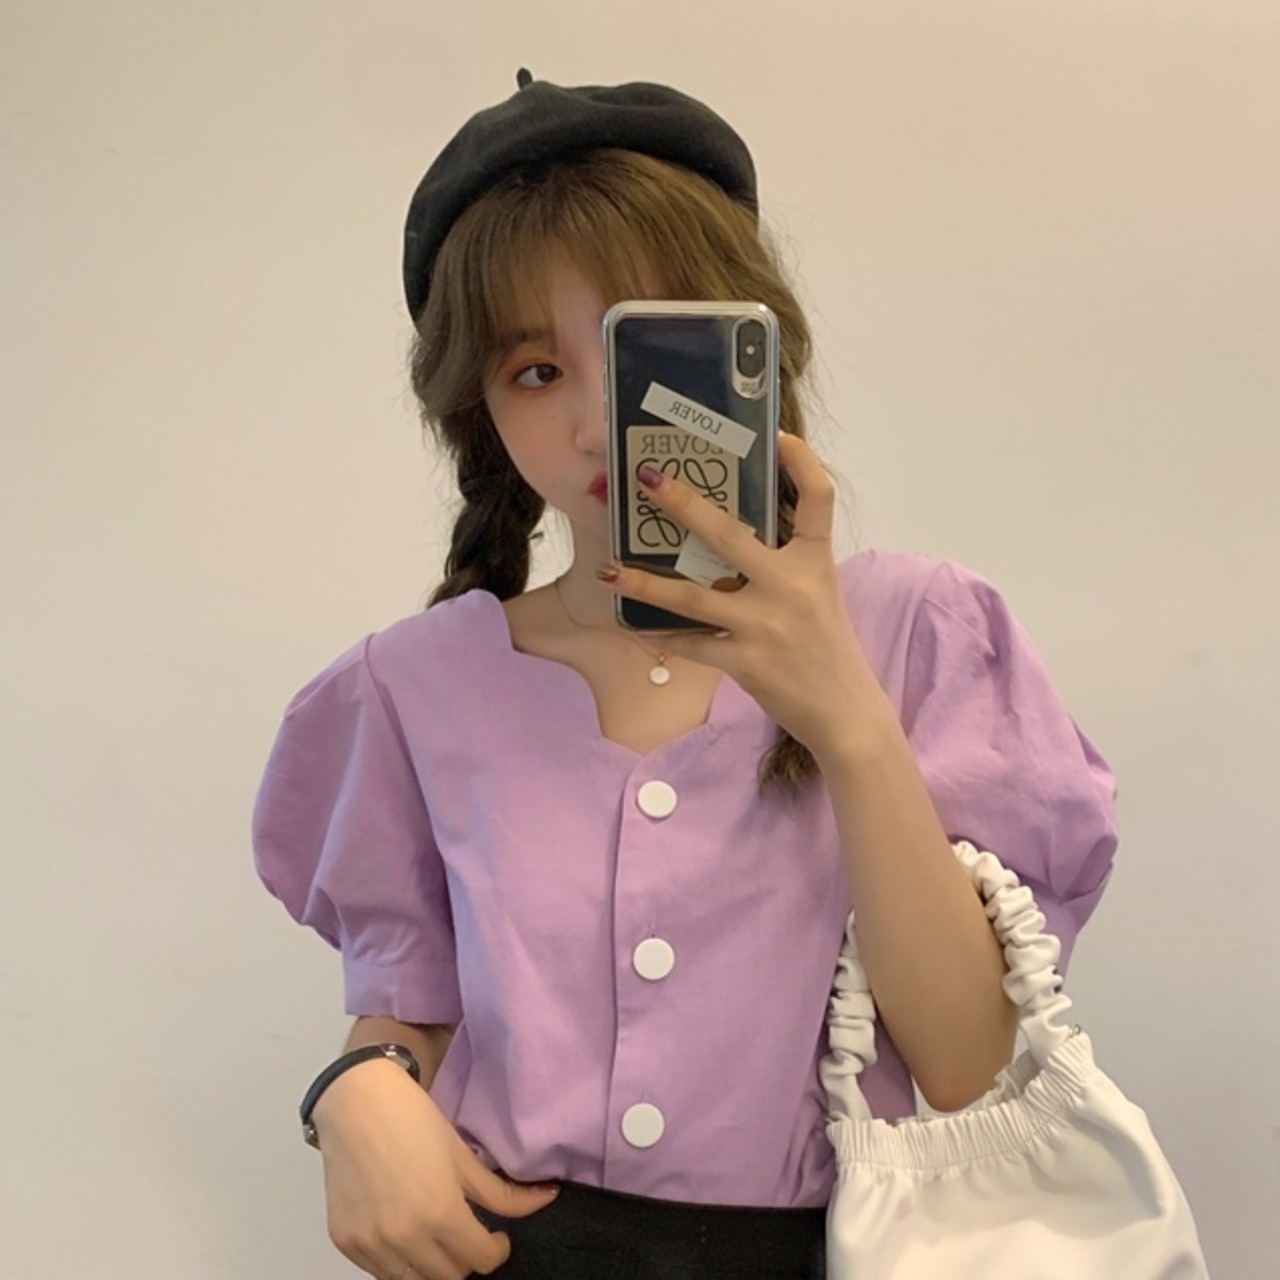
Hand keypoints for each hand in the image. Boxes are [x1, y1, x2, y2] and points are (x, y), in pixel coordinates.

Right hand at [312, 1059, 557, 1278]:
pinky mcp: (345, 1242)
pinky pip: (380, 1272)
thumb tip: (548, 1199)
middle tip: (467, 1233)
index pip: (481, 1261)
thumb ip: (503, 1192)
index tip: (496, 1236)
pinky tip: (405, 1232)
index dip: (496, 1250)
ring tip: (436, 1234)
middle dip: (466, 1259)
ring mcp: (371, 1244)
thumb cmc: (415, 1121)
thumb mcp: (463, 1156)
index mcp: (440, 1214)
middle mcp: (405, 1238)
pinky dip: (399, 1262)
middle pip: (450, 1277)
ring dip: (432, 1265)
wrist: (356, 1102)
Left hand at [603, 433, 892, 760]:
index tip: (777, 435)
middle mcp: (791, 586)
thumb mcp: (818, 593)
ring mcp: (765, 625)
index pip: (819, 498)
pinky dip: (660, 637)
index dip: (801, 461)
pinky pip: (692, 645)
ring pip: (692, 597)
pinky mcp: (746, 662)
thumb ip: (783, 563)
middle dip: (684, 505)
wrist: (844, 711)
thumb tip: (726, 537)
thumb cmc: (826, 647)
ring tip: (608, 571)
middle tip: (647, 479)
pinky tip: (631, 627)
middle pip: (730, 536)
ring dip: (645, 583)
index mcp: (815, 561)